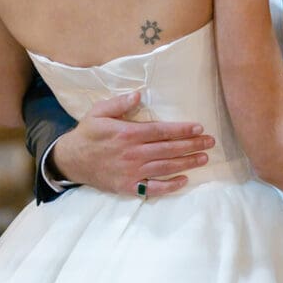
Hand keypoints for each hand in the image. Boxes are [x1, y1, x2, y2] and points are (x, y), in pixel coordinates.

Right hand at [52, 91, 213, 196]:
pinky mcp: (128, 186)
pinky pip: (154, 188)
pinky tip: (184, 180)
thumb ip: (119, 103)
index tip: (198, 128)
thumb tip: (139, 94)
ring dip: (187, 162)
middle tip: (210, 142)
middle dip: (192, 145)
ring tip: (204, 158)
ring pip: (166, 166)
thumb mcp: (98, 112)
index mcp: (127, 133)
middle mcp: (133, 153)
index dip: (182, 130)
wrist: (71, 161)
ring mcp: (132, 171)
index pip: (161, 131)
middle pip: (169, 148)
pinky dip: (170, 185)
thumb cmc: (87, 134)